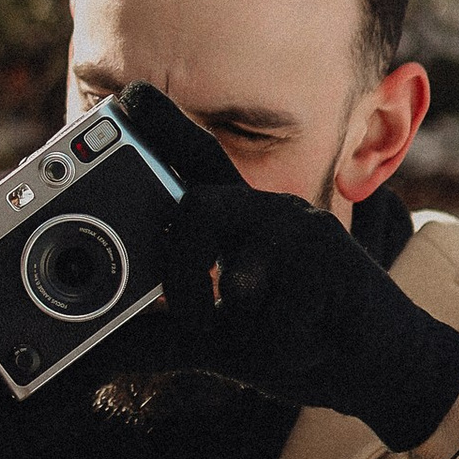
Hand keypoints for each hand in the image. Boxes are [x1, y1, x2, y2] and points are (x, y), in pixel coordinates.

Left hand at [111, 85, 458, 455]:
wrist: (375, 366)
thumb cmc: (290, 337)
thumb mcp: (210, 342)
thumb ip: (152, 338)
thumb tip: (83, 356)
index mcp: (234, 219)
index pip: (192, 160)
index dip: (160, 122)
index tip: (125, 92)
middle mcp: (265, 210)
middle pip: (197, 207)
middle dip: (180, 276)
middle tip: (196, 320)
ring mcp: (302, 230)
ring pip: (238, 278)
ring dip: (245, 328)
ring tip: (270, 338)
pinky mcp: (335, 262)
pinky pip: (278, 326)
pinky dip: (286, 351)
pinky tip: (315, 340)